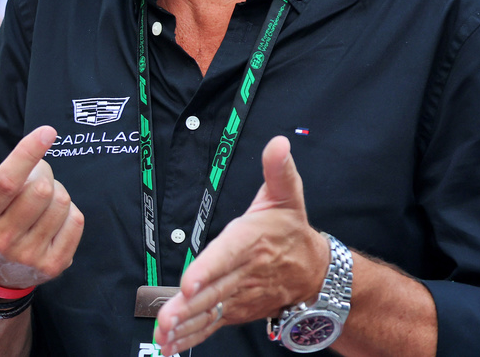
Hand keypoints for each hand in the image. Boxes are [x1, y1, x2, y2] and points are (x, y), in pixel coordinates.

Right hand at [0, 125, 82, 289]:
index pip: (8, 181)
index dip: (28, 153)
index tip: (47, 131)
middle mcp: (3, 239)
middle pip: (40, 188)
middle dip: (41, 170)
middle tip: (31, 172)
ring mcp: (30, 256)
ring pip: (60, 202)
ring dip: (54, 189)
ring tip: (37, 195)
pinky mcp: (53, 265)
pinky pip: (75, 221)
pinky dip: (67, 210)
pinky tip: (48, 215)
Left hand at [155, 136, 329, 355]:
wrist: (317, 273)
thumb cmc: (290, 230)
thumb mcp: (287, 196)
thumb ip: (278, 170)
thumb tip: (279, 143)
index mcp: (251, 242)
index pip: (227, 255)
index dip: (209, 269)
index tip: (189, 282)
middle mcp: (244, 273)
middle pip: (214, 290)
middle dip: (188, 305)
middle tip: (164, 317)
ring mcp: (239, 295)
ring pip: (210, 311)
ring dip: (185, 325)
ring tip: (162, 334)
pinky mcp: (235, 310)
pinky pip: (211, 325)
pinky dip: (191, 337)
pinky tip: (169, 345)